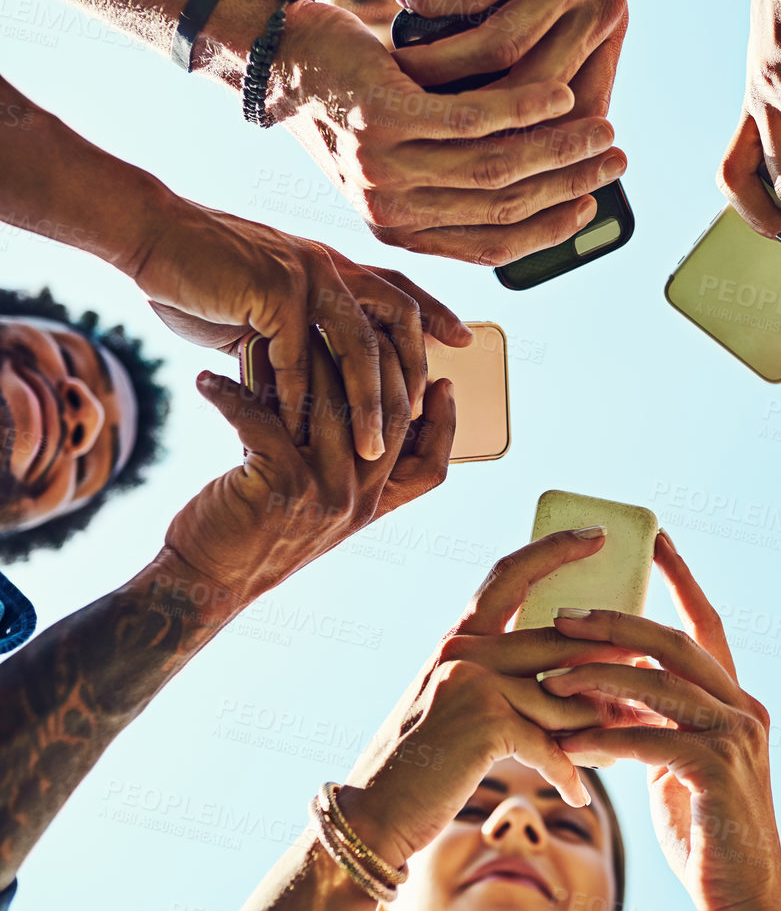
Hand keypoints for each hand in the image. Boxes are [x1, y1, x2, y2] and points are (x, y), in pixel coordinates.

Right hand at [129, 194, 469, 457]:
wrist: (154, 241)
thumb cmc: (204, 279)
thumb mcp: (265, 308)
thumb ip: (297, 335)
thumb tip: (314, 383)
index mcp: (335, 267)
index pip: (400, 292)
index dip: (434, 314)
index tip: (464, 340)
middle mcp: (332, 266)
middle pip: (396, 323)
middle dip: (410, 379)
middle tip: (415, 426)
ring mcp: (308, 273)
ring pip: (358, 347)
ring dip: (366, 404)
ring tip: (368, 450)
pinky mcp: (276, 288)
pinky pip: (300, 354)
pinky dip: (300, 397)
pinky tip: (300, 431)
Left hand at [163, 330, 453, 605]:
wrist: (205, 586)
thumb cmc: (254, 535)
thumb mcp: (312, 507)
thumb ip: (339, 465)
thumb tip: (347, 398)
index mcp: (371, 508)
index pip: (431, 467)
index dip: (445, 423)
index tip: (442, 380)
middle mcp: (357, 502)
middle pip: (391, 417)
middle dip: (378, 361)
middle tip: (352, 323)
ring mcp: (325, 495)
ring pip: (333, 406)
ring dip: (301, 361)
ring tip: (272, 335)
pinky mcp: (281, 486)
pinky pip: (263, 419)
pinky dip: (231, 394)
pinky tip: (207, 380)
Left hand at [270, 0, 622, 265]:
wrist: (276, 61)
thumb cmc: (345, 106)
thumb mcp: (394, 163)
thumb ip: (446, 188)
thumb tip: (529, 195)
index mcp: (400, 229)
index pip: (491, 245)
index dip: (549, 229)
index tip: (590, 204)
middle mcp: (392, 208)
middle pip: (503, 205)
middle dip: (569, 184)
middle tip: (614, 159)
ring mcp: (387, 165)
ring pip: (495, 166)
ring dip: (559, 147)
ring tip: (599, 127)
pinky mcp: (386, 117)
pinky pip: (473, 119)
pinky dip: (525, 109)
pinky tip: (558, 97)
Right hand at [338, 530, 644, 861]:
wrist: (375, 813)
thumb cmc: (425, 763)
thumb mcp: (457, 704)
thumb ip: (503, 680)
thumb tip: (578, 676)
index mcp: (459, 636)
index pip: (512, 573)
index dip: (556, 549)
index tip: (597, 535)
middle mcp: (464, 649)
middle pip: (559, 638)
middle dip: (609, 654)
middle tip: (649, 665)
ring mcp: (472, 682)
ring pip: (564, 695)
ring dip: (595, 726)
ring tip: (620, 745)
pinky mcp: (486, 723)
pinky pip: (551, 742)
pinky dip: (567, 771)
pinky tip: (578, 794)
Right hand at [389, 0, 627, 128]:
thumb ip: (547, 41)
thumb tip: (497, 103)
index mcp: (606, 34)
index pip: (571, 116)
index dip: (522, 145)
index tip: (468, 157)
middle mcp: (600, 12)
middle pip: (530, 94)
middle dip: (468, 117)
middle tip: (415, 123)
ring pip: (499, 47)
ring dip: (440, 63)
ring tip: (396, 68)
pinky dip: (435, 0)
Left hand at [541, 532, 780, 910]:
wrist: (746, 903)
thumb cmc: (706, 835)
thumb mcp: (677, 767)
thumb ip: (655, 723)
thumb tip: (604, 688)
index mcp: (736, 701)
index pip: (705, 624)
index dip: (678, 578)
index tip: (651, 539)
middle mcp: (744, 709)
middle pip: (674, 642)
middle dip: (615, 622)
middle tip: (562, 615)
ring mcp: (737, 738)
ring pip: (657, 684)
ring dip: (596, 677)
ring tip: (548, 676)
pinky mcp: (718, 772)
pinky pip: (649, 739)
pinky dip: (603, 736)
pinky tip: (567, 742)